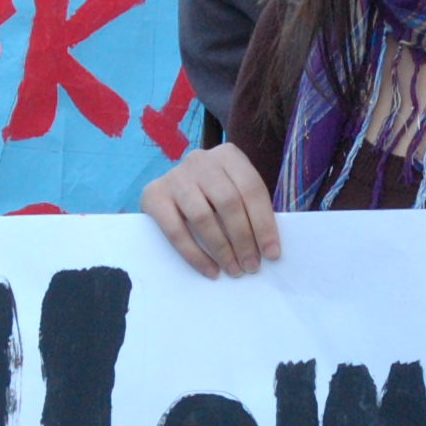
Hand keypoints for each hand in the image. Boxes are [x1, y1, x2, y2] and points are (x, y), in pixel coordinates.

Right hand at [141, 143, 279, 277]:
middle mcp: (200, 160)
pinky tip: (210, 270)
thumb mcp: (233, 190)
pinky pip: (176, 231)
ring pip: (203, 217)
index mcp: (228, 155)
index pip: (251, 189)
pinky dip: (195, 255)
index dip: (264, 223)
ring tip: (234, 270)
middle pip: (228, 202)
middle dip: (244, 239)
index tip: (272, 253)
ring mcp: (174, 176)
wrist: (168, 190)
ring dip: (222, 249)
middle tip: (251, 266)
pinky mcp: (153, 195)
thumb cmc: (212, 195)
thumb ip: (248, 209)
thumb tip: (267, 249)